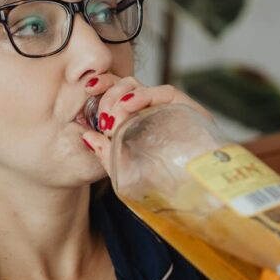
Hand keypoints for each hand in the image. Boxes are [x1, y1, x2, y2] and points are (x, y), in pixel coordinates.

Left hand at [79, 73, 215, 177]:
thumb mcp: (125, 171)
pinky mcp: (187, 109)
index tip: (86, 89)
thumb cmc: (160, 184)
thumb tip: (85, 136)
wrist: (194, 194)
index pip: (116, 92)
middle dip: (108, 93)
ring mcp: (167, 108)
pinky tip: (128, 105)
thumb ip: (105, 154)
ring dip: (121, 95)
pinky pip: (164, 92)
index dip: (102, 86)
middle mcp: (150, 110)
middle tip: (102, 117)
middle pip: (125, 85)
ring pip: (140, 86)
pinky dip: (144, 95)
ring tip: (111, 118)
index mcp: (135, 119)